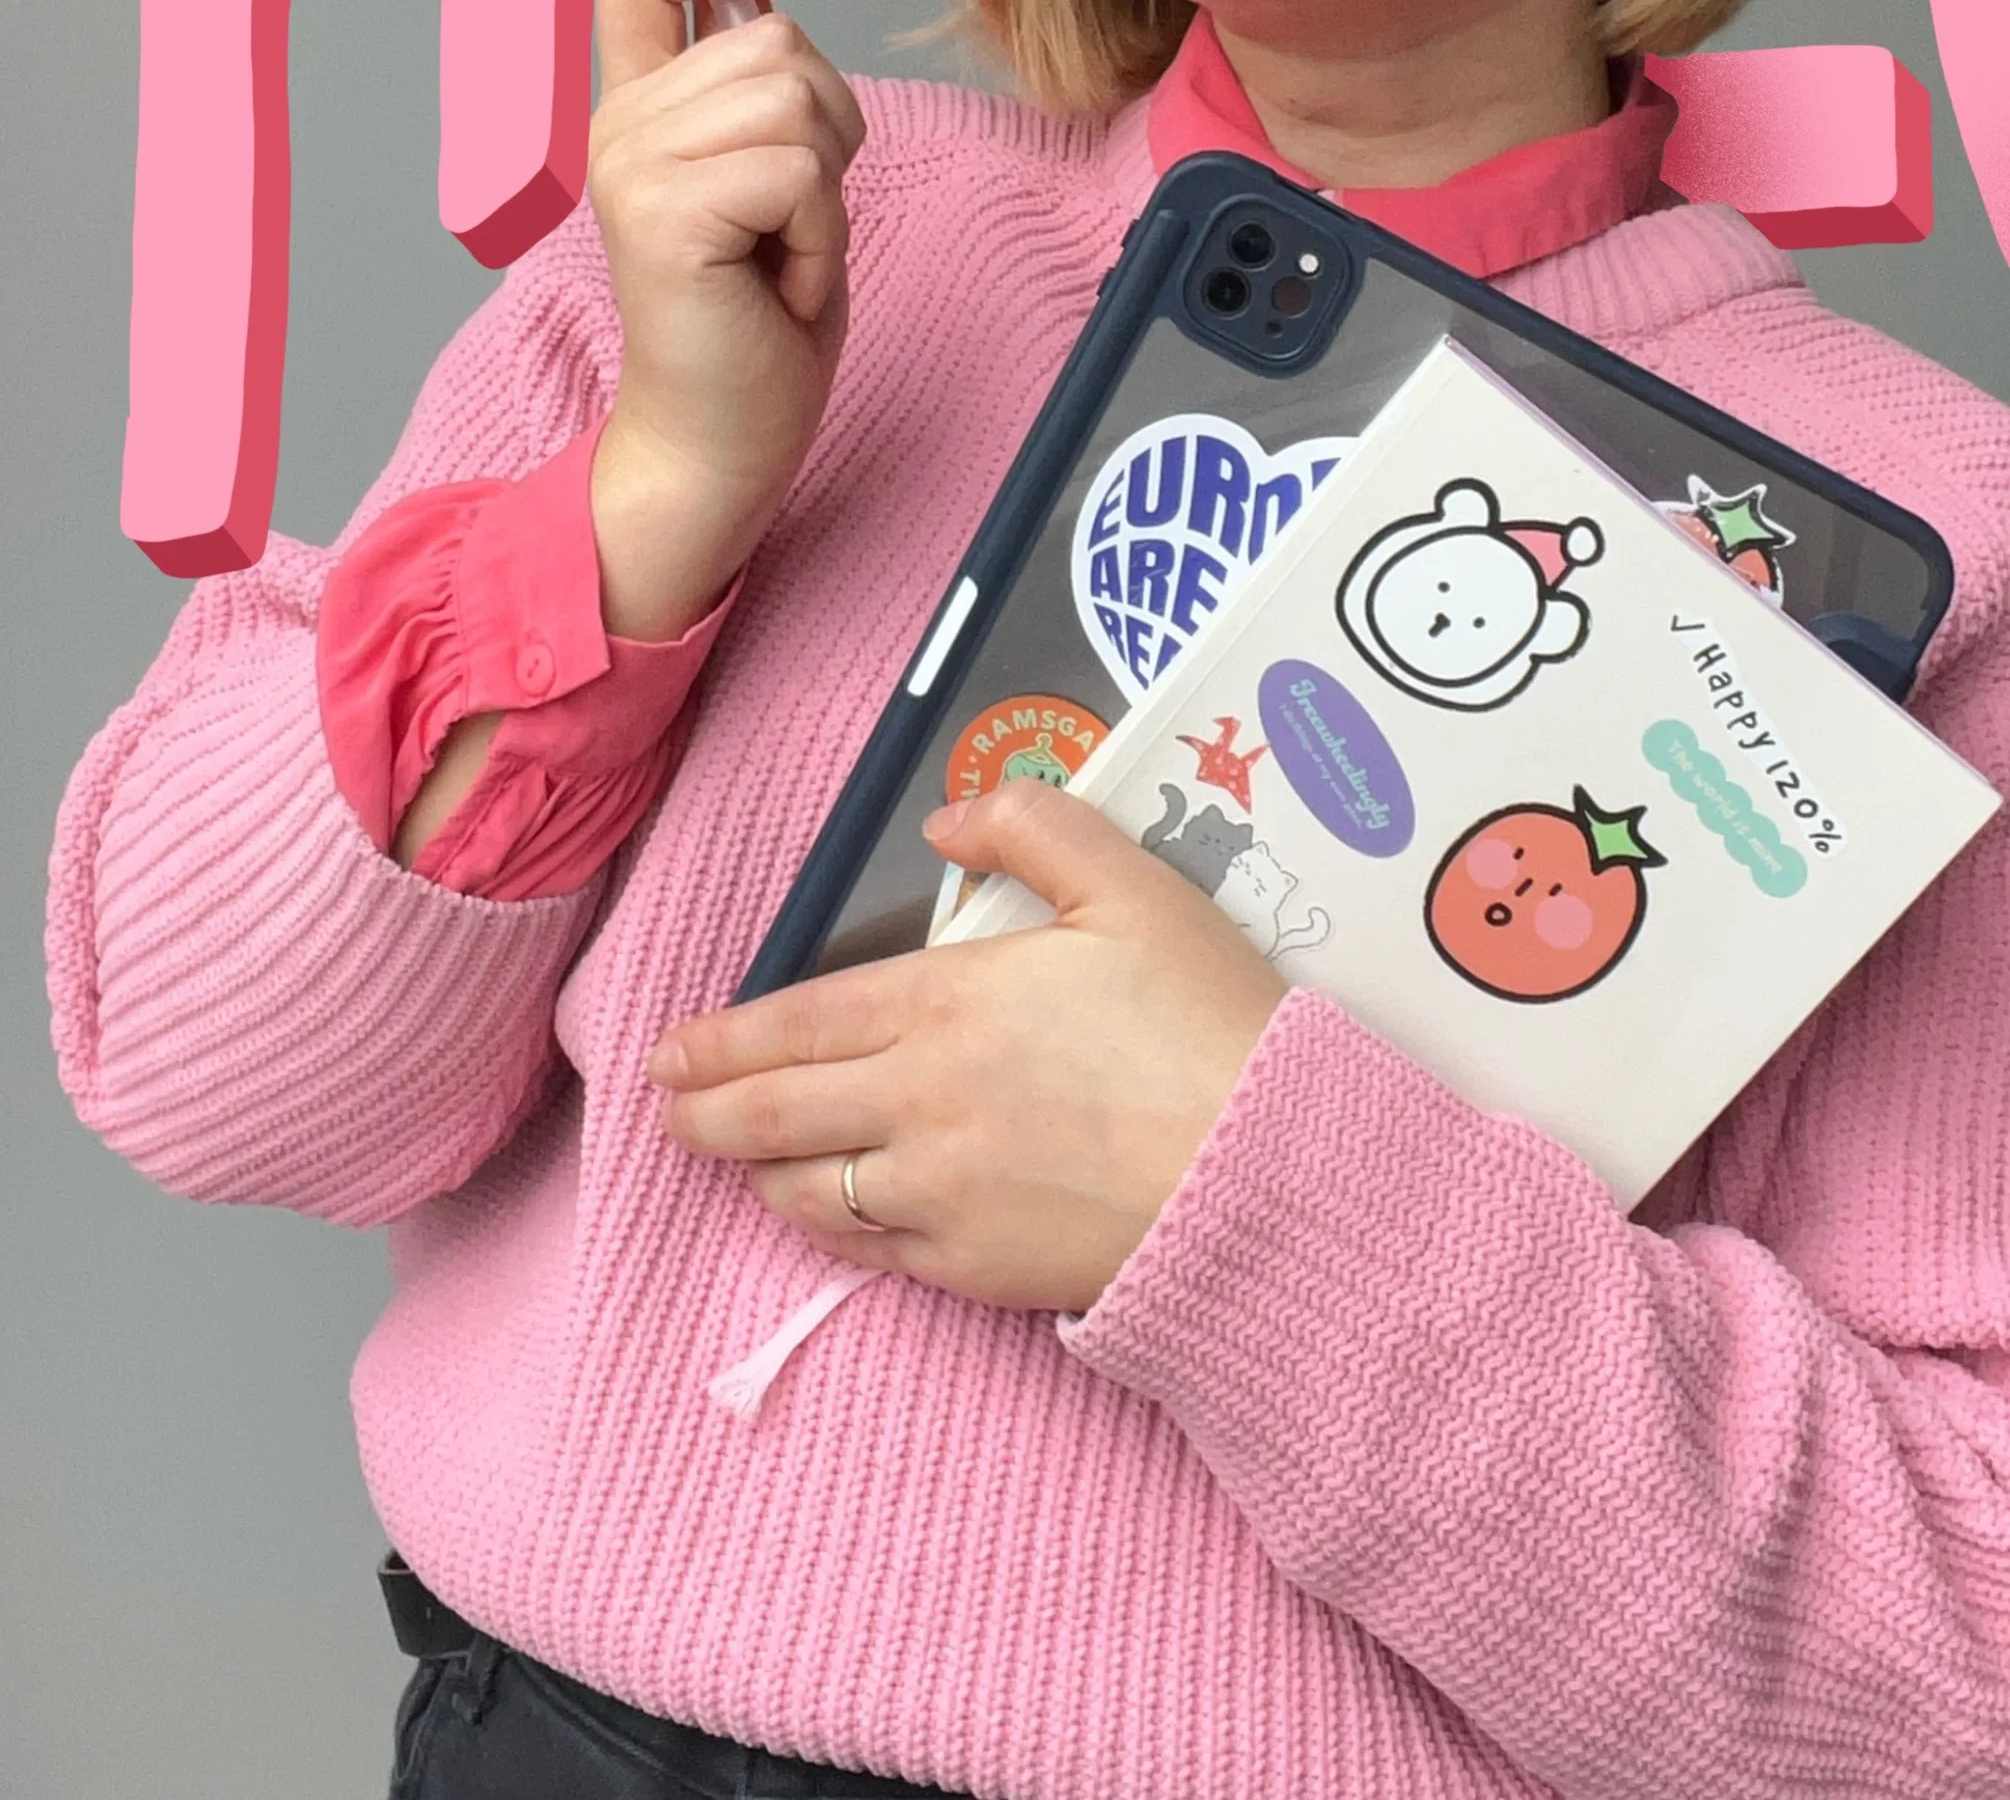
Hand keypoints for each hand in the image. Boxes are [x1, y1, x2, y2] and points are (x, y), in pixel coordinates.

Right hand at [587, 0, 865, 639]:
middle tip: (789, 219)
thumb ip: (755, 87)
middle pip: (775, 42)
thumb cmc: (756, 314)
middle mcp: (617, 128)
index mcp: (636, 108)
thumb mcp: (765, 175)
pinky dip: (820, 233)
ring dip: (826, 188)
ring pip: (795, 100)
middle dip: (827, 128)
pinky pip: (799, 171)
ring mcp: (631, 169)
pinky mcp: (664, 216)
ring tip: (780, 250)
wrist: (724, 435)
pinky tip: (780, 283)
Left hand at [648, 782, 1287, 1311]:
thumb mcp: (1132, 887)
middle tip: (667, 1105)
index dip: (725, 1037)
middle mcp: (918, 1101)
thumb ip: (1034, 828)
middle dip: (705, 1109)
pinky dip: (829, 1227)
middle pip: (774, 1113)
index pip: (799, 1019)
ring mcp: (937, 1194)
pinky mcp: (970, 1268)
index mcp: (948, 1001)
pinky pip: (868, 1251)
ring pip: (806, 1190)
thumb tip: (947, 819)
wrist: (1263, 1173)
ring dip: (759, 1171)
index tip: (672, 1047)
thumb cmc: (1207, 1021)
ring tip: (742, 1158)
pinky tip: (829, 1213)